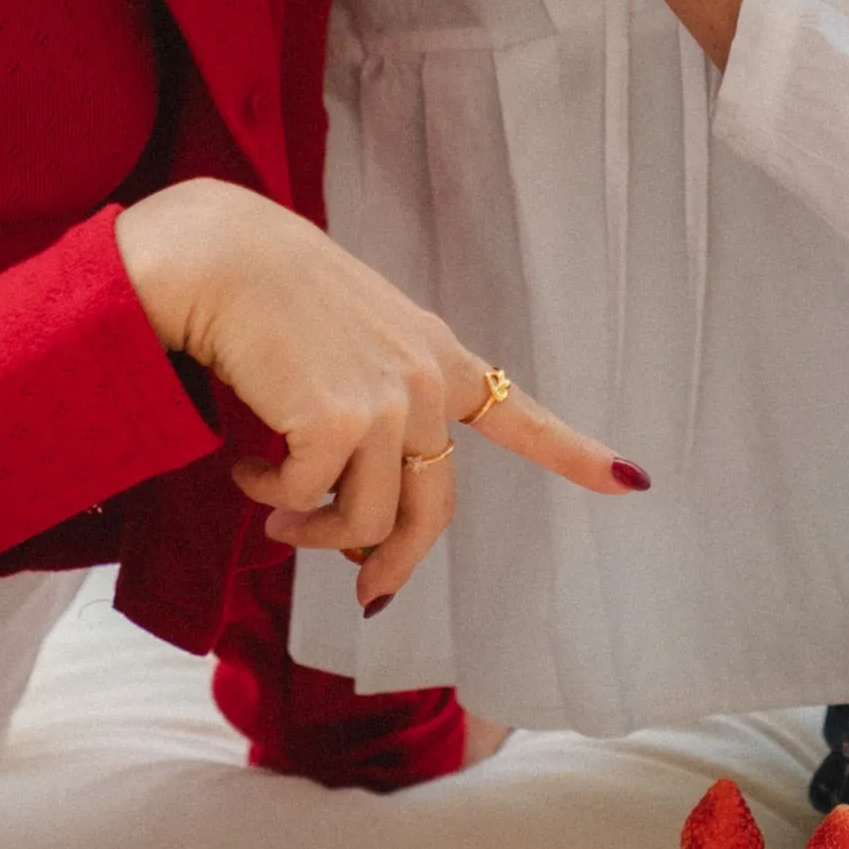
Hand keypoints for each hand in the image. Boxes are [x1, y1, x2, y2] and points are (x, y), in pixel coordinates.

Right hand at [114, 179, 638, 607]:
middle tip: (365, 595)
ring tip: (271, 517)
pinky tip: (242, 468)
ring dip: (311, 533)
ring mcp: (390, 400)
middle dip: (393, 564)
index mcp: (435, 355)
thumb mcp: (344, 344)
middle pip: (430, 510)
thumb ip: (369, 414)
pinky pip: (305, 499)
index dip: (576, 454)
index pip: (520, 415)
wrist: (216, 254)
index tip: (631, 481)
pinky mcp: (339, 418)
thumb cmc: (264, 293)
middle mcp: (426, 380)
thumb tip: (354, 522)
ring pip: (363, 520)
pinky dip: (269, 496)